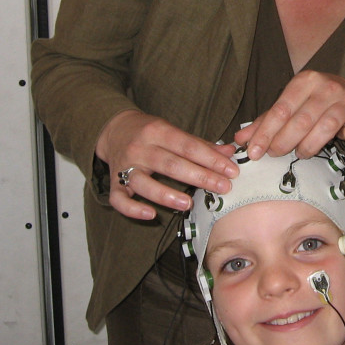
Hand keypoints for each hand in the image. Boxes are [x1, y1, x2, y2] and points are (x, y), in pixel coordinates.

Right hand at [96, 110, 237, 219]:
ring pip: (143, 182)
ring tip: (188, 203)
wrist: (115, 129)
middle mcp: (140, 148)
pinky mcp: (114, 182)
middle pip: (170, 164)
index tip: (231, 171)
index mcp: (158, 131)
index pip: (188, 146)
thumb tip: (230, 152)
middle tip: (223, 187)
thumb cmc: (150, 132)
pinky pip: (119, 199)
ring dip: (166, 194)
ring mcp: (125, 166)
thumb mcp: (173, 131)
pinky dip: (133, 208)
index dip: (211, 159)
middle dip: (199, 176)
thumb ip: (200, 144)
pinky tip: (151, 214)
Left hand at [234, 71, 344, 163]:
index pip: (280, 109)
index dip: (265, 133)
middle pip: (300, 121)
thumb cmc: (315, 102)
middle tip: (274, 154)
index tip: (253, 152)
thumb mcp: (290, 106)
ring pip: (324, 128)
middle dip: (283, 142)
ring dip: (308, 146)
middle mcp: (326, 86)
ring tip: (299, 153)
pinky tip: (341, 142)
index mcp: (304, 80)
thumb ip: (266, 121)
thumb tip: (240, 139)